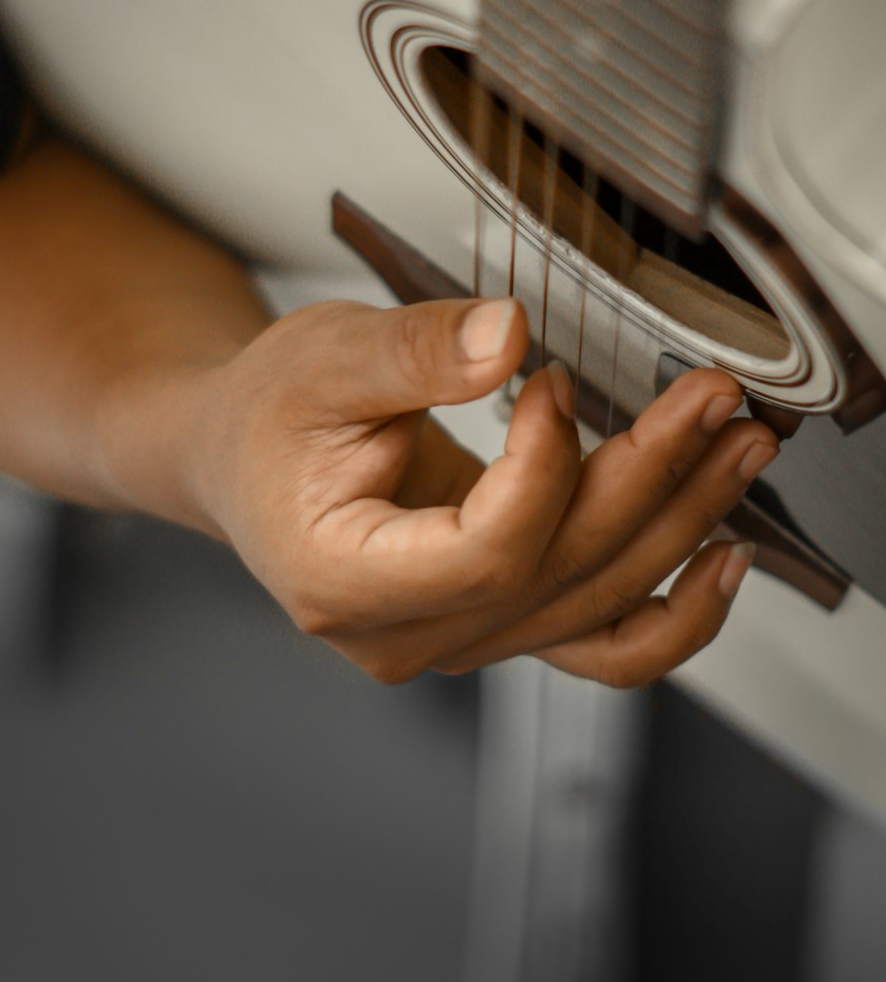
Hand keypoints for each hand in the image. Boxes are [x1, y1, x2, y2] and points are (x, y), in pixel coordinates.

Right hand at [175, 296, 777, 686]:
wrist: (242, 456)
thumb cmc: (267, 415)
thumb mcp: (321, 359)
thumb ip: (414, 351)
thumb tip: (507, 335)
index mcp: (343, 579)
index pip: (485, 551)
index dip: (544, 469)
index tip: (558, 382)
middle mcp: (406, 635)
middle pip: (559, 575)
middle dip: (651, 480)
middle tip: (712, 401)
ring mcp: (458, 640)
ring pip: (596, 604)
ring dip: (682, 525)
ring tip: (739, 449)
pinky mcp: (497, 623)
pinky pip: (599, 647)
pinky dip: (672, 614)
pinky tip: (724, 560)